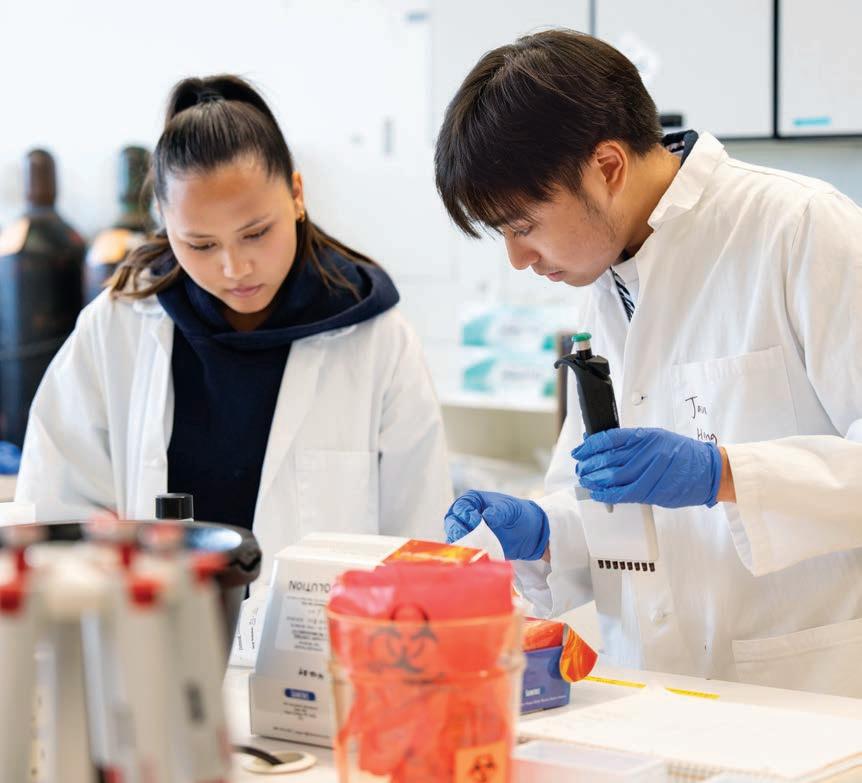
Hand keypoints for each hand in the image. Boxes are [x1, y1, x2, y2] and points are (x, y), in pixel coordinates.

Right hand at [444, 489, 548, 560]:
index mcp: (473, 500)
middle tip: (468, 539)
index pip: (461, 507)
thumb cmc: (519, 514)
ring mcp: (468, 531)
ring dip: (460, 544)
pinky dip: (465, 554)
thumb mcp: (511, 509)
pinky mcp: (473, 546)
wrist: (530, 533)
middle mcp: (466, 515)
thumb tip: (486, 518)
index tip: (478, 523)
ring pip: (454, 537)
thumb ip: (498, 511)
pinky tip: (472, 558)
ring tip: (470, 550)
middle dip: (457, 530)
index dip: (466, 515)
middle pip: (452, 522)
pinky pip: (463, 550)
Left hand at [572, 428, 721, 507]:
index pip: (609, 439)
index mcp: (645, 436)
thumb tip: (604, 447)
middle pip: (607, 458)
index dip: (589, 446)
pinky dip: (607, 494)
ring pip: (612, 476)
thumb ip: (632, 443)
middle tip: (580, 469)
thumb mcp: (657, 438)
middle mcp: (645, 452)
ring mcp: (649, 471)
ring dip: (594, 480)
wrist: (708, 471)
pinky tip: (597, 494)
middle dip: (589, 465)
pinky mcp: (652, 490)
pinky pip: (623, 493)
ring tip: (585, 481)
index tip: (579, 452)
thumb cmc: (683, 455)